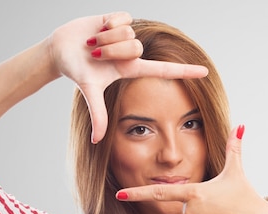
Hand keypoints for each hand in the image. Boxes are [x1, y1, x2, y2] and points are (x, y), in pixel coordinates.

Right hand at [48, 12, 208, 142]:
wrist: (62, 49)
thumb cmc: (77, 72)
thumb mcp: (90, 92)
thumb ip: (98, 115)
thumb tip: (96, 142)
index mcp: (131, 69)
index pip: (164, 71)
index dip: (184, 72)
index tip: (205, 73)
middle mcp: (132, 52)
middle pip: (136, 47)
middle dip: (112, 50)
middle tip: (96, 55)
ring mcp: (126, 35)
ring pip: (128, 33)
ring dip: (107, 38)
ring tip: (94, 43)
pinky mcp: (119, 18)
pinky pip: (122, 18)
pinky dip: (106, 23)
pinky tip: (98, 28)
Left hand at [117, 125, 267, 213]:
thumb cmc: (248, 199)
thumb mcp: (236, 173)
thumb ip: (233, 149)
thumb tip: (239, 126)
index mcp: (193, 192)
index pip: (159, 192)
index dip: (137, 193)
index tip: (119, 195)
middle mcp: (189, 211)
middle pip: (186, 209)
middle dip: (201, 209)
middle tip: (222, 209)